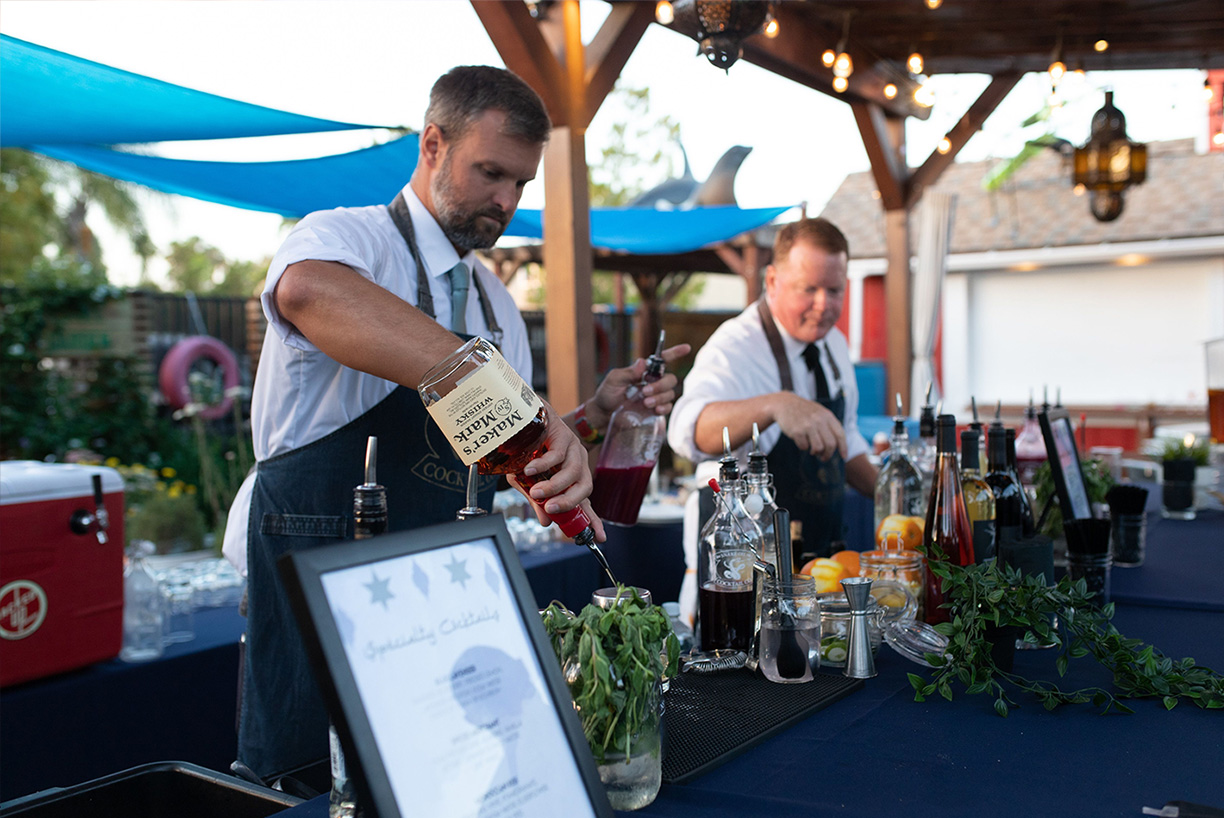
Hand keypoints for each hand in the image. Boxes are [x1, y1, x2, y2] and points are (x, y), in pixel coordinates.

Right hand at [507, 403, 606, 541]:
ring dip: (554, 486)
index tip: (600, 537)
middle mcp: (577, 464)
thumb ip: (538, 501)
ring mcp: (572, 449)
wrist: (520, 417)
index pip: (585, 502)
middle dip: (570, 502)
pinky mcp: (563, 435)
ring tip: (537, 492)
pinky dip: (543, 466)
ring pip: (572, 473)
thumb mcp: (527, 482)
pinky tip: (530, 470)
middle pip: (585, 488)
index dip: (593, 520)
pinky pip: (557, 455)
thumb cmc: (525, 450)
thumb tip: (545, 522)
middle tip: (552, 509)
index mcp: (571, 478)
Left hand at [585, 343, 691, 429]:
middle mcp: (653, 382)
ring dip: (660, 397)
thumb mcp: (614, 380)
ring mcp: (655, 396)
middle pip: (670, 379)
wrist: (604, 414)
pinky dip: (664, 407)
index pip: (663, 360)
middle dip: (660, 385)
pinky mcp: (655, 410)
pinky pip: (668, 407)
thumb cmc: (607, 394)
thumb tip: (643, 362)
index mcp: (644, 371)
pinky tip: (654, 409)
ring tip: (645, 403)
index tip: (686, 348)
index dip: (675, 353)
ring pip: (670, 393)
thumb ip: (628, 372)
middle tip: (645, 392)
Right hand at [771, 392, 847, 460]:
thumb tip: (838, 445)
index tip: (843, 457)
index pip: (840, 435)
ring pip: (818, 448)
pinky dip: (803, 447)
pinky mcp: (797, 431)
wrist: (785, 404)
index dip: (843, 448)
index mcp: (827, 416)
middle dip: (828, 455)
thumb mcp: (820, 413)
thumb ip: (829, 426)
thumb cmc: (805, 411)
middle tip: (823, 458)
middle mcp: (819, 420)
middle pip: (830, 444)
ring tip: (812, 449)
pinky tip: (801, 441)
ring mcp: (808, 426)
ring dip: (815, 452)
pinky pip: (804, 447)